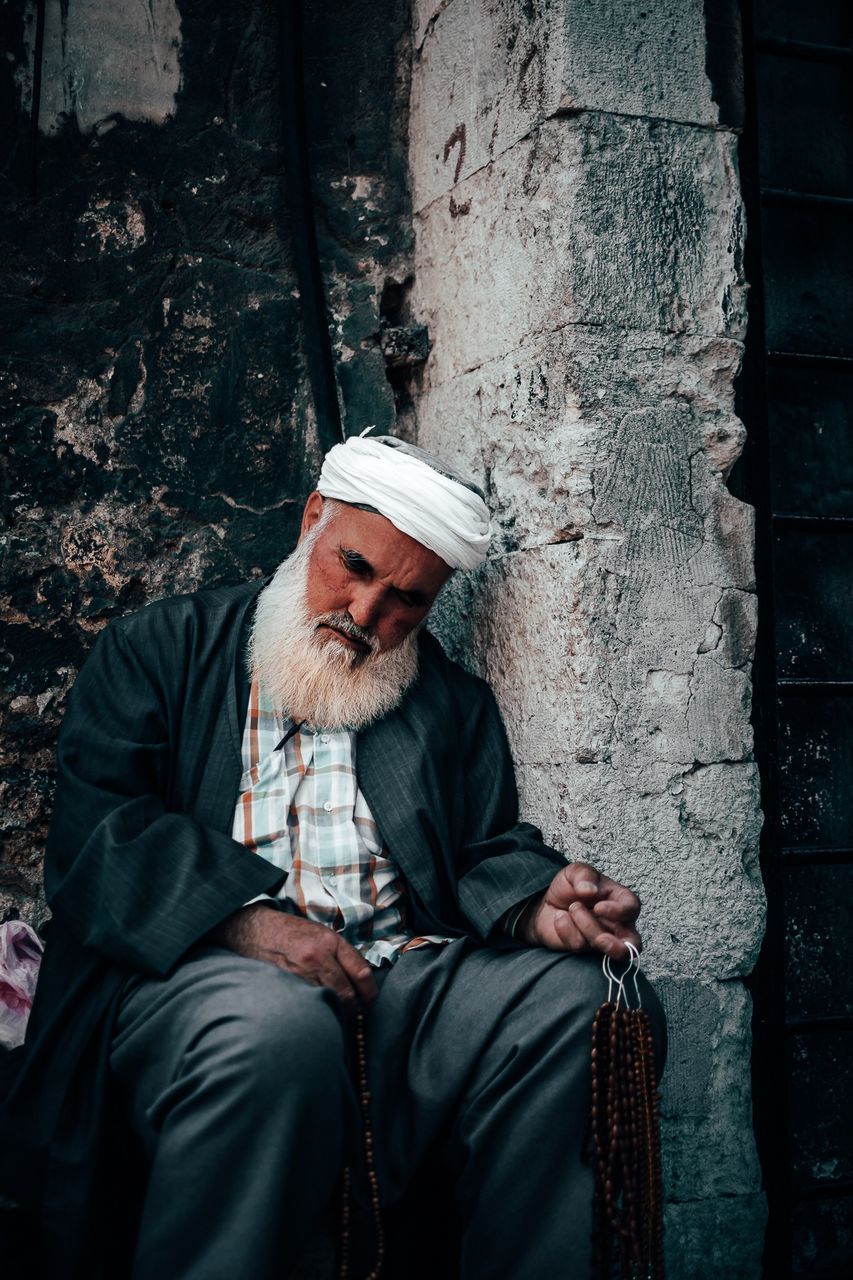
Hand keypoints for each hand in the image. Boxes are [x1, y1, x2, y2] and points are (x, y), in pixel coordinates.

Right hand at [209, 904, 377, 1012]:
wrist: (256, 930)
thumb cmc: (292, 932)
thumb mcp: (322, 934)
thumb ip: (342, 954)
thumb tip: (363, 978)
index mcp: (331, 942)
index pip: (361, 973)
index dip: (370, 993)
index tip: (370, 1000)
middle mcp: (318, 957)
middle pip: (347, 994)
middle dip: (355, 1008)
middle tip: (357, 1013)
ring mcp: (300, 973)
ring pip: (328, 1002)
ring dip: (335, 1012)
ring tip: (337, 1014)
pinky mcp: (286, 985)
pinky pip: (308, 1004)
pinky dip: (316, 1010)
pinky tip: (317, 1011)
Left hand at [519, 862, 641, 957]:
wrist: (546, 904)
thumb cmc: (569, 888)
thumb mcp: (575, 872)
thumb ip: (584, 875)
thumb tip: (591, 890)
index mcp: (620, 900)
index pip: (632, 908)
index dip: (619, 911)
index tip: (598, 907)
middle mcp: (618, 924)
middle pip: (632, 944)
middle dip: (616, 946)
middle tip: (599, 939)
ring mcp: (603, 940)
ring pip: (603, 947)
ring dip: (584, 928)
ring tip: (572, 909)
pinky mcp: (585, 950)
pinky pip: (579, 946)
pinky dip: (566, 931)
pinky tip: (561, 919)